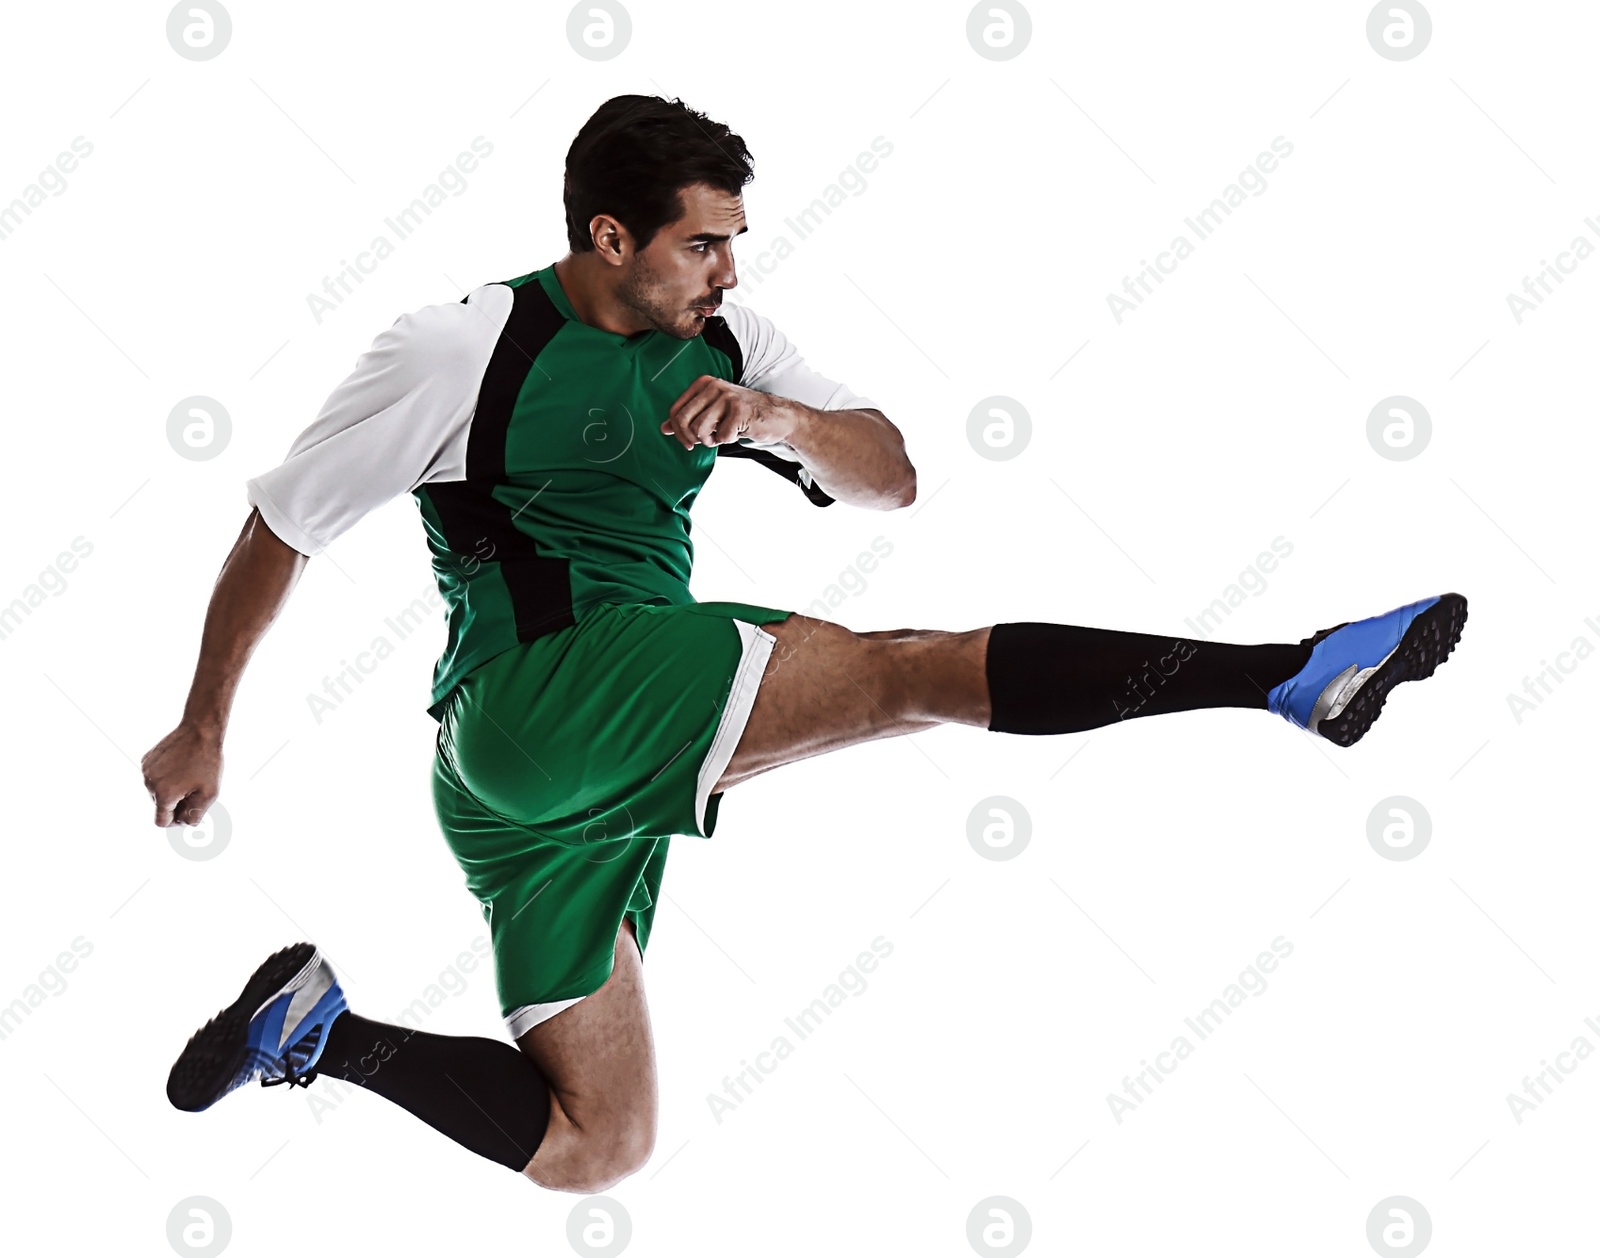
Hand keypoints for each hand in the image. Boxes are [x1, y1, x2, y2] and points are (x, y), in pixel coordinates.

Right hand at [141, 722, 223, 826]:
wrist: (200, 730)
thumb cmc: (207, 763)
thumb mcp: (210, 794)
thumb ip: (195, 814)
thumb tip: (183, 823)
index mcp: (164, 795)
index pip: (161, 822)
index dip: (175, 821)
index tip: (187, 812)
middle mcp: (150, 784)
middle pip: (160, 805)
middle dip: (176, 803)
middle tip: (195, 789)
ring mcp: (146, 771)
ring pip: (157, 791)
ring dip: (171, 789)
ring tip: (189, 775)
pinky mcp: (146, 759)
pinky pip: (155, 776)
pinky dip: (166, 776)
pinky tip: (181, 765)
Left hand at [660, 376, 795, 449]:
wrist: (777, 415)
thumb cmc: (742, 415)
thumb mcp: (712, 412)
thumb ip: (689, 417)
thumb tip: (663, 428)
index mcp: (703, 383)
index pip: (675, 410)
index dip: (677, 431)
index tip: (687, 442)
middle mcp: (714, 386)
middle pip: (684, 420)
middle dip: (691, 438)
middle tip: (704, 442)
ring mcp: (727, 397)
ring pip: (700, 429)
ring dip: (709, 440)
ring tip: (720, 436)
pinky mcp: (740, 411)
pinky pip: (721, 436)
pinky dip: (727, 440)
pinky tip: (736, 433)